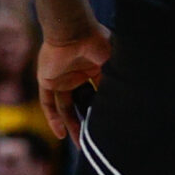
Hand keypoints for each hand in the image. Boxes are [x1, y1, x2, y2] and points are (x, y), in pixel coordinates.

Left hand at [37, 24, 112, 141]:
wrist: (74, 30)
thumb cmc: (97, 42)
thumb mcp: (113, 64)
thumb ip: (117, 81)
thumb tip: (129, 101)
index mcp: (93, 69)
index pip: (97, 95)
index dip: (101, 111)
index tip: (109, 127)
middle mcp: (76, 75)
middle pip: (79, 104)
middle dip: (85, 124)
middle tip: (93, 142)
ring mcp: (60, 78)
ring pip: (64, 107)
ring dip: (70, 125)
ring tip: (79, 144)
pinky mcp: (46, 79)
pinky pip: (47, 103)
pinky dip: (53, 118)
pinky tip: (60, 134)